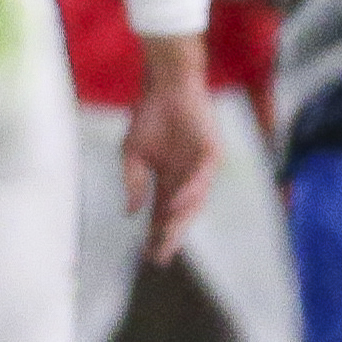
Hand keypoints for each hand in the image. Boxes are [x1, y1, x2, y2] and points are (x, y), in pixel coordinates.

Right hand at [121, 49, 218, 262]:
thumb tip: (131, 211)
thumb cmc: (149, 116)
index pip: (164, 214)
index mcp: (169, 181)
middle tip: (160, 255)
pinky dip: (190, 190)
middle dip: (171, 235)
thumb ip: (133, 181)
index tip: (148, 255)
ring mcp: (200, 167)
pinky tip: (177, 203)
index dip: (156, 235)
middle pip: (181, 214)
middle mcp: (187, 178)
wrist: (165, 86)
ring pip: (195, 200)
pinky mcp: (211, 151)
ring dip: (181, 218)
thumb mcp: (132, 154)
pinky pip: (204, 176)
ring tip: (168, 235)